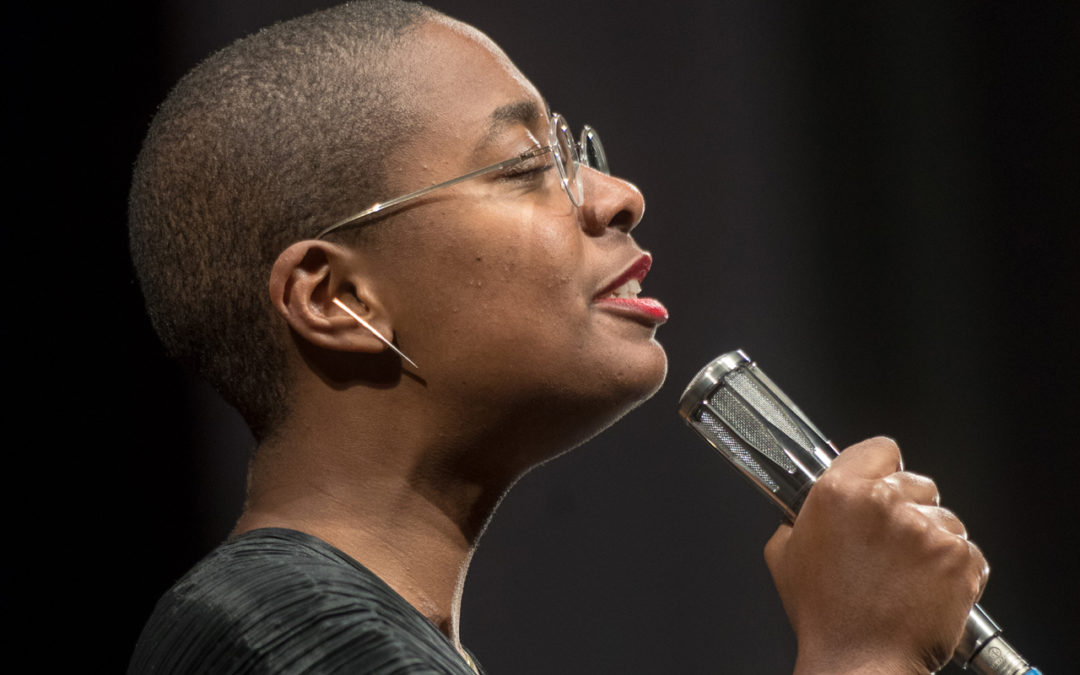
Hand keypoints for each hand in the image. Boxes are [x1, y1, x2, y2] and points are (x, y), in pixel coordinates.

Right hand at [763, 437, 988, 673]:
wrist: (859, 662)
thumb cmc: (825, 616)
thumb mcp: (785, 556)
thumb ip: (798, 521)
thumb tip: (807, 513)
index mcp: (840, 493)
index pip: (881, 449)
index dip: (882, 468)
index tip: (882, 484)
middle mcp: (884, 504)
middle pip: (918, 482)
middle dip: (909, 508)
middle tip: (891, 545)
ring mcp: (926, 530)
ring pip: (945, 518)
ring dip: (933, 540)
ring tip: (909, 575)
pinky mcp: (958, 559)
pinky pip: (968, 551)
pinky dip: (955, 569)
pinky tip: (928, 589)